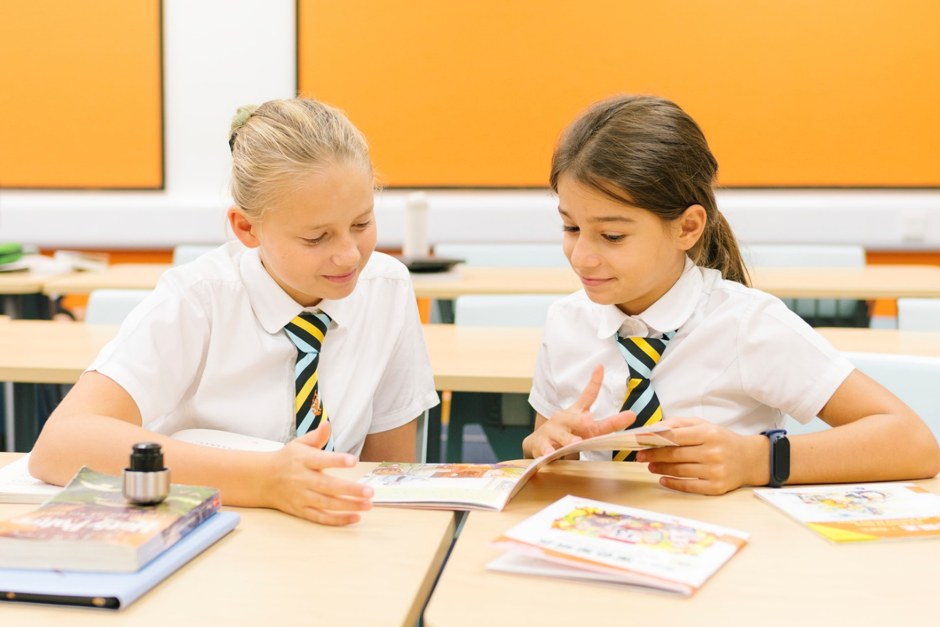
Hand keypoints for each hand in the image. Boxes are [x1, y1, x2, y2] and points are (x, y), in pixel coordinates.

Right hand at [260, 423, 373, 524]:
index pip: (321, 460)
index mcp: (302, 460)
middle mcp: (301, 479)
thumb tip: (327, 425)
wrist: (262, 479)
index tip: (353, 460)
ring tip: (368, 505)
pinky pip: (320, 518)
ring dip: (348, 506)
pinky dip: (337, 520)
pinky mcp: (300, 510)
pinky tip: (355, 518)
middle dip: (349, 490)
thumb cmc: (287, 459)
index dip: (337, 461)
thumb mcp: (298, 444)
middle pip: (327, 486)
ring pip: (326, 504)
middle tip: (369, 491)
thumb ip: (316, 437)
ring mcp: (301, 497)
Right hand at [523, 365, 636, 457]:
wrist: (538, 443)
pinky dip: (548, 450)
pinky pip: (545, 447)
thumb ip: (609, 424)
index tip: (600, 367)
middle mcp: (564, 419)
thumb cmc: (567, 434)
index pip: (587, 396)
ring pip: (561, 433)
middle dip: (581, 419)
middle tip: (589, 419)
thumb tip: (633, 415)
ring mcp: (552, 431)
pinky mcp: (541, 444)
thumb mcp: (588, 429)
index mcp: (577, 413)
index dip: (594, 382)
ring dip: (568, 438)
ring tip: (576, 442)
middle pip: (573, 418)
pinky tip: (550, 453)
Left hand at [635, 417, 769, 494]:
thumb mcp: (704, 425)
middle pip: (675, 454)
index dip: (654, 438)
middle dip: (654, 455)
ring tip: (650, 466)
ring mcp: (715, 471)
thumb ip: (679, 423)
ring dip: (661, 469)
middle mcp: (713, 452)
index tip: (640, 440)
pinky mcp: (716, 487)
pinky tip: (663, 479)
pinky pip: (689, 486)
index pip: (675, 435)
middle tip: (640, 456)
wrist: (749, 459)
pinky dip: (673, 484)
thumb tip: (655, 428)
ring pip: (680, 470)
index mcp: (709, 433)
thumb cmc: (721, 440)